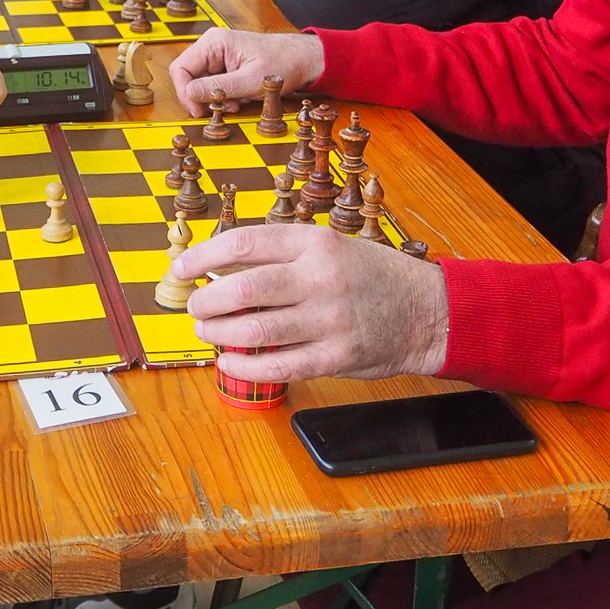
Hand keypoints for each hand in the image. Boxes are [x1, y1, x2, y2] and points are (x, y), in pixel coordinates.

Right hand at [169, 28, 324, 114]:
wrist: (304, 59)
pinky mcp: (226, 66)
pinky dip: (223, 97)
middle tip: (220, 109)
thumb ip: (218, 88)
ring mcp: (219, 56)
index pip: (180, 68)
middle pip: (189, 77)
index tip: (198, 111)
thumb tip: (190, 94)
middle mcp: (213, 47)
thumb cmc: (283, 62)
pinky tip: (240, 100)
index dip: (184, 92)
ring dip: (215, 99)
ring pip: (201, 84)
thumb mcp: (251, 80)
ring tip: (236, 104)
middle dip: (202, 98)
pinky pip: (214, 85)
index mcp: (215, 42)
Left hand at [173, 224, 448, 381]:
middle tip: (194, 307)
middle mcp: (320, 277)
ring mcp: (329, 319)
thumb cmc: (371, 276)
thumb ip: (282, 254)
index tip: (181, 268)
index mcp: (315, 242)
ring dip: (220, 333)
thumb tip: (219, 266)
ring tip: (208, 331)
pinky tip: (229, 362)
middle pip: (243, 288)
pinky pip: (279, 365)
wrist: (428, 310)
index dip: (202, 256)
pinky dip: (245, 366)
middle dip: (207, 301)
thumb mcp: (330, 246)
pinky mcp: (338, 355)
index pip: (243, 243)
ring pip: (256, 330)